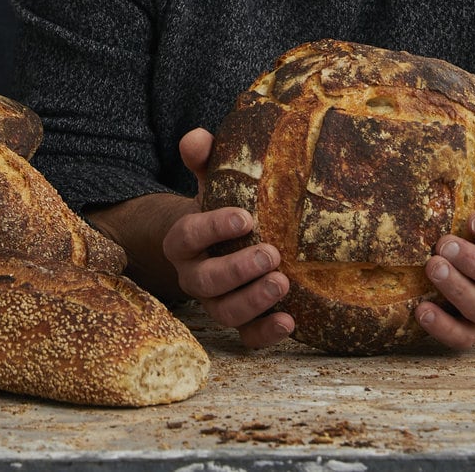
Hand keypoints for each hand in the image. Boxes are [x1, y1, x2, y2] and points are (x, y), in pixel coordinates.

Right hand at [161, 128, 294, 348]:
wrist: (224, 240)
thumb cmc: (223, 204)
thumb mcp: (213, 179)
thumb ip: (204, 158)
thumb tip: (197, 138)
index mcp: (184, 240)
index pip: (188, 236)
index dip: (213, 228)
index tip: (246, 217)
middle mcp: (194, 275)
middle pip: (206, 282)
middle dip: (238, 270)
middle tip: (272, 254)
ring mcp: (215, 302)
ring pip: (224, 313)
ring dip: (253, 301)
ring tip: (283, 284)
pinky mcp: (239, 322)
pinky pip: (246, 337)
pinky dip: (266, 334)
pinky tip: (290, 322)